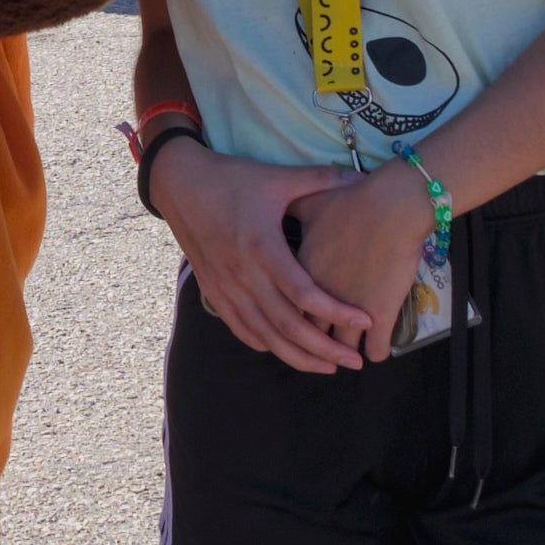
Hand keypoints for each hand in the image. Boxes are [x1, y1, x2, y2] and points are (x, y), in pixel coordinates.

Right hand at [150, 139, 374, 371]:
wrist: (178, 183)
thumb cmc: (230, 179)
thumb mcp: (275, 178)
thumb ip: (318, 180)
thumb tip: (358, 177)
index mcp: (263, 248)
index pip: (304, 293)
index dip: (336, 311)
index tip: (366, 319)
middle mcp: (243, 274)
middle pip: (287, 325)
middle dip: (323, 348)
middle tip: (353, 361)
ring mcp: (226, 286)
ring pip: (263, 335)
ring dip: (296, 356)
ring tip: (326, 367)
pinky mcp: (213, 290)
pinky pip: (239, 327)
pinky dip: (262, 343)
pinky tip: (282, 350)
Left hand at [289, 168, 437, 338]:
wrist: (391, 206)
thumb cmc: (351, 200)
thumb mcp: (311, 201)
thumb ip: (293, 208)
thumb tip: (283, 204)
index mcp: (296, 273)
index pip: (284, 309)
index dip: (294, 317)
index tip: (303, 319)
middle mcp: (316, 298)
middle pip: (309, 335)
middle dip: (317, 343)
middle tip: (326, 343)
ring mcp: (348, 310)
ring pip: (341, 350)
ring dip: (346, 353)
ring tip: (351, 350)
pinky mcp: (378, 316)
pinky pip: (375, 351)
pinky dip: (376, 352)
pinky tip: (376, 346)